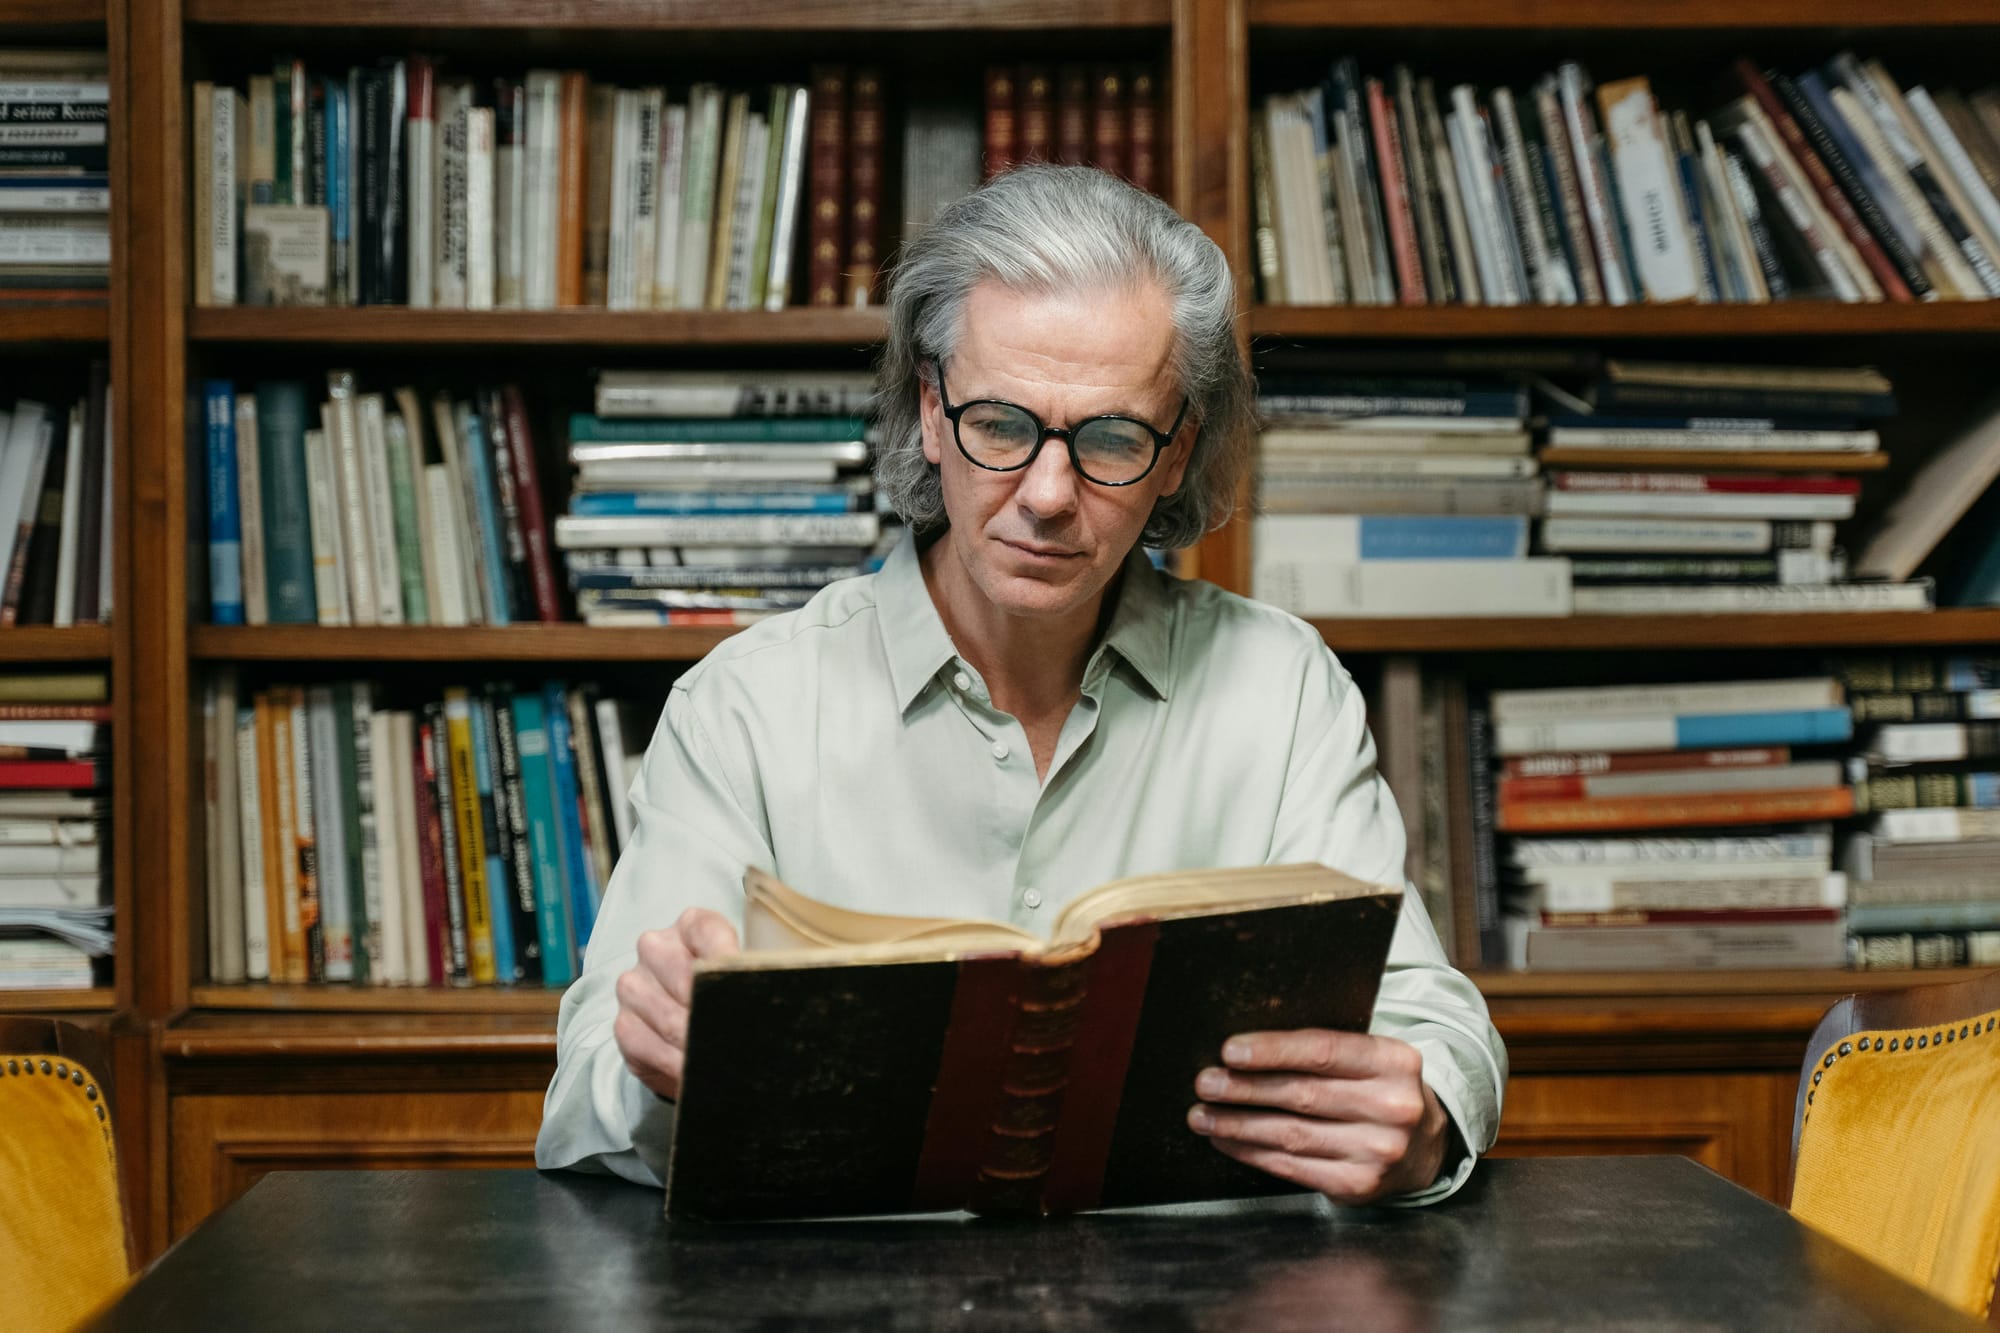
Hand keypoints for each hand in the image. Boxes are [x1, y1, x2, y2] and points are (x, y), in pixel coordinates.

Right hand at [613, 907, 740, 1100]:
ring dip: (697, 1045)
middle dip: (713, 1013)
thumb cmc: (726, 995)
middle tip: (738, 1036)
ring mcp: (634, 985)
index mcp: (692, 926)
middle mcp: (656, 948)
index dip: (728, 961)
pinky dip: (675, 1064)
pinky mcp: (624, 1025)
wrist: (691, 1025)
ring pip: (669, 1019)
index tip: (744, 986)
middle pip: (686, 979)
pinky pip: (648, 1047)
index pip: (708, 932)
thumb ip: (750, 978)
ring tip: (720, 1059)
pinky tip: (693, 1071)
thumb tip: (760, 997)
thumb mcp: (745, 977)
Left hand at [1186, 1029, 1452, 1204]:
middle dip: (1244, 1089)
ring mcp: (1377, 1151)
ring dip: (1238, 1125)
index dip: (1272, 1051)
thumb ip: (1324, 1051)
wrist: (1425, 1144)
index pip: (1323, 1050)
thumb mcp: (1370, 1058)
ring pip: (1291, 1135)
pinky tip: (1226, 1141)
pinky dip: (1252, 1153)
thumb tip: (1243, 1051)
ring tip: (1202, 1115)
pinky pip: (1292, 1167)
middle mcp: (1393, 1108)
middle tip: (1205, 1083)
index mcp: (1394, 1062)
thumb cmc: (1378, 1088)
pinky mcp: (1359, 1185)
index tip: (1230, 1051)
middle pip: (1302, 1095)